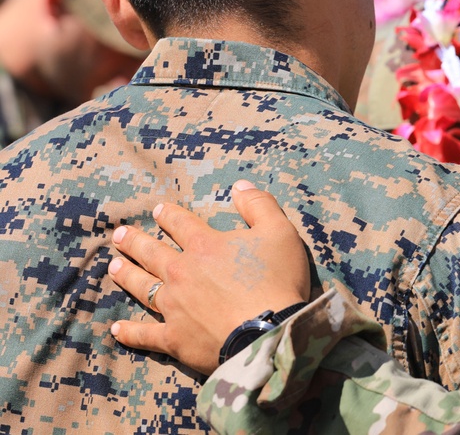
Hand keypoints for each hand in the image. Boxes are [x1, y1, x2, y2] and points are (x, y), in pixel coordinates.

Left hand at [108, 180, 310, 373]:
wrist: (268, 334)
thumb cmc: (277, 281)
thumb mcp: (280, 232)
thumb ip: (259, 205)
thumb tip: (239, 186)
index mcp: (205, 245)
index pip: (180, 223)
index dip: (168, 215)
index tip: (158, 210)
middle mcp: (181, 273)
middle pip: (152, 252)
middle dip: (134, 241)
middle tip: (118, 235)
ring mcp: (174, 307)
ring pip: (143, 286)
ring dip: (127, 275)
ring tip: (113, 267)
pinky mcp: (174, 339)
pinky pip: (145, 334)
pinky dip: (130, 332)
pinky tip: (116, 329)